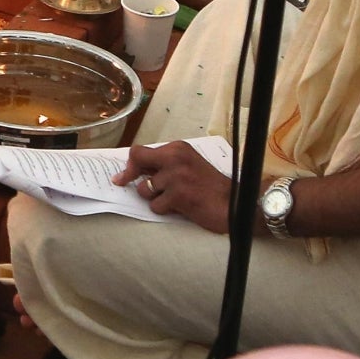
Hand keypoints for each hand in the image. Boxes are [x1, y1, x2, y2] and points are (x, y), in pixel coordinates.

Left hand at [113, 141, 232, 232]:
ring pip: (144, 189)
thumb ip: (165, 165)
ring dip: (155, 198)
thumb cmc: (210, 187)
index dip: (130, 165)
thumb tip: (133, 171)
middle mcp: (175, 158)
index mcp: (178, 148)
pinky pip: (155, 206)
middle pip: (137, 161)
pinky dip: (165, 210)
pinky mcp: (178, 195)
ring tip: (174, 199)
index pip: (140, 151)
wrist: (236, 203)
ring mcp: (176, 176)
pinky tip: (181, 207)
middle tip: (130, 185)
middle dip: (130, 176)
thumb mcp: (188, 166)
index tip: (123, 176)